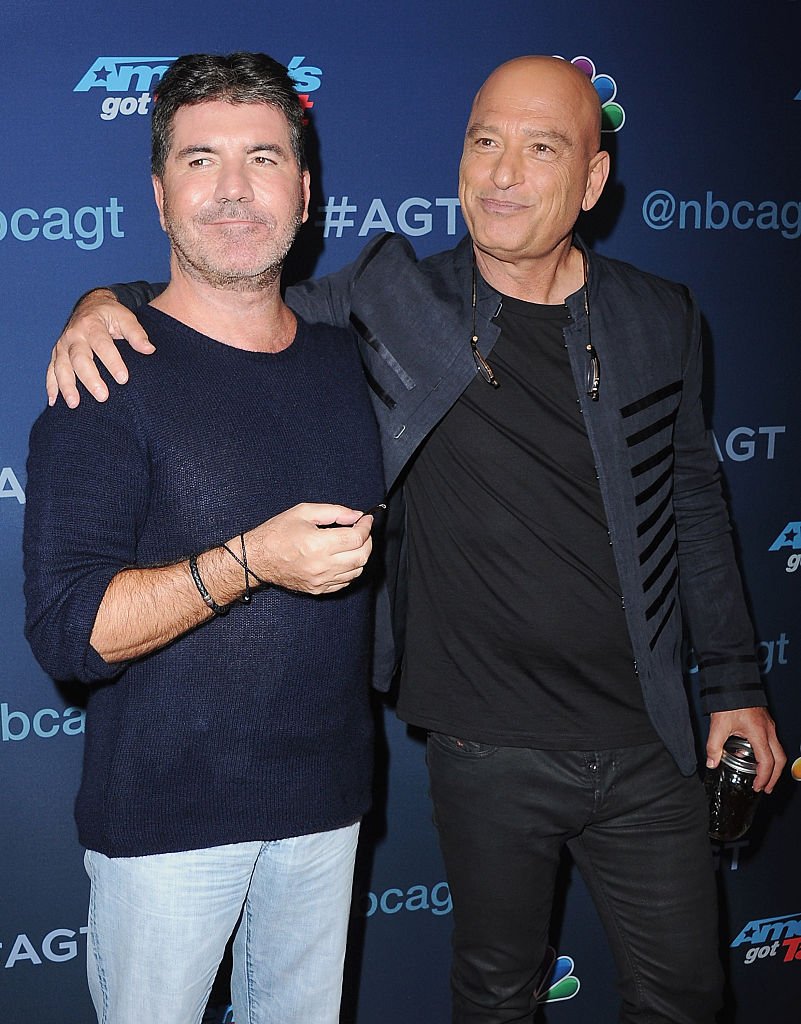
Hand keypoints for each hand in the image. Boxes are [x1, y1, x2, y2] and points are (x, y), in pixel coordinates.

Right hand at [46, 289, 154, 407]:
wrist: (90, 306)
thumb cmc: (110, 315)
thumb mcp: (125, 318)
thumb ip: (136, 334)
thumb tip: (149, 349)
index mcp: (91, 325)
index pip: (102, 345)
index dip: (112, 362)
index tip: (123, 379)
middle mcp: (74, 335)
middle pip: (79, 359)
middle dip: (90, 379)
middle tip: (102, 397)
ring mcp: (62, 346)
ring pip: (61, 367)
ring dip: (67, 386)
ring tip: (74, 404)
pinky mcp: (56, 355)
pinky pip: (51, 371)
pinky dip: (51, 386)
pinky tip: (54, 402)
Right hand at [245, 503, 373, 594]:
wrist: (258, 559)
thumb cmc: (277, 533)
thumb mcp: (304, 512)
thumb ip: (334, 512)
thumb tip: (356, 516)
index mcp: (318, 544)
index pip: (356, 538)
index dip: (366, 527)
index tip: (366, 520)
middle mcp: (322, 566)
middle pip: (362, 556)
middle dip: (367, 541)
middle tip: (362, 530)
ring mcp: (321, 581)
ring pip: (357, 571)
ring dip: (361, 555)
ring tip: (353, 543)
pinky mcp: (319, 589)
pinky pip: (345, 582)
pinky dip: (351, 569)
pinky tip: (344, 558)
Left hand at [707, 707, 785, 792]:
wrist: (734, 682)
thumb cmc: (729, 700)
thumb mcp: (718, 725)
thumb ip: (713, 746)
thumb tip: (711, 762)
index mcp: (759, 733)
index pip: (767, 762)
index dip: (764, 777)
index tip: (759, 787)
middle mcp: (768, 730)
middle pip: (780, 759)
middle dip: (774, 776)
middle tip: (766, 787)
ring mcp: (769, 726)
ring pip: (778, 750)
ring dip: (773, 765)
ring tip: (762, 776)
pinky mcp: (765, 722)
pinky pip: (773, 742)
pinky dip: (769, 753)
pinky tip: (755, 756)